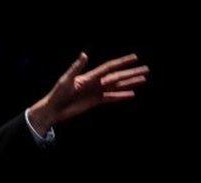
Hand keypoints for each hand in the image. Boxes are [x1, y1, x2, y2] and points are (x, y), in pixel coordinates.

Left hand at [28, 52, 148, 133]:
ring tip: (143, 80)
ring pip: (117, 86)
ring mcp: (97, 91)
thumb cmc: (57, 93)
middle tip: (147, 69)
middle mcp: (96, 82)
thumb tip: (84, 54)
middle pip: (118, 76)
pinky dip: (121, 96)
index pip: (110, 67)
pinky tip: (132, 94)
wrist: (54, 109)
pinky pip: (111, 97)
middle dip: (132, 72)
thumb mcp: (66, 80)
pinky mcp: (95, 101)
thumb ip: (76, 68)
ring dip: (130, 83)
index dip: (122, 62)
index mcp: (90, 76)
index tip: (135, 57)